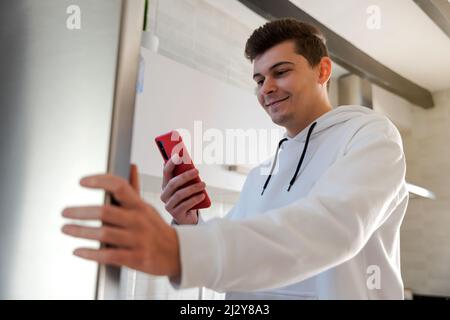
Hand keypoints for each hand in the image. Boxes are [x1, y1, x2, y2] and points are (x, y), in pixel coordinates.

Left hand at [61, 164, 180, 277]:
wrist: (177, 253)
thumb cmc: (156, 229)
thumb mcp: (147, 207)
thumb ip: (134, 188)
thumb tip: (131, 166)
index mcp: (139, 205)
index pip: (119, 186)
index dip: (99, 181)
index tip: (82, 182)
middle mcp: (138, 220)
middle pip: (105, 212)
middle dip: (80, 211)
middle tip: (65, 212)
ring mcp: (137, 240)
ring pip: (104, 234)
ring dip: (81, 231)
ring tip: (66, 229)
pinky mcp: (136, 258)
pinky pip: (109, 255)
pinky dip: (90, 253)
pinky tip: (78, 251)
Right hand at [160, 155, 205, 224]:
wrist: (188, 216)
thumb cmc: (188, 197)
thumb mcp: (187, 186)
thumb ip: (186, 177)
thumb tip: (191, 164)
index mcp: (165, 185)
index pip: (166, 172)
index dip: (171, 163)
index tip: (179, 156)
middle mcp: (164, 195)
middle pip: (173, 183)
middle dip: (185, 176)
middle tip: (197, 171)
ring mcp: (168, 205)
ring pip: (179, 194)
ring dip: (193, 188)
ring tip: (203, 184)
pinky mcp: (175, 214)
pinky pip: (185, 205)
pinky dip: (194, 199)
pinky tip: (202, 195)